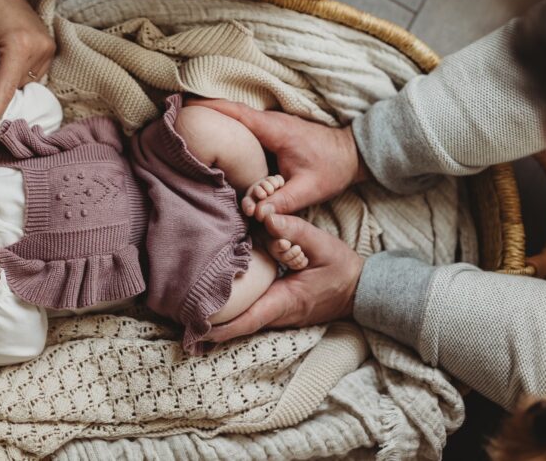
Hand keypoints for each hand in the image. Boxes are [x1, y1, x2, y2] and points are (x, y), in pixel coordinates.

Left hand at [0, 0, 54, 121]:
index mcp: (20, 47)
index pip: (5, 91)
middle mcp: (40, 50)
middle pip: (15, 89)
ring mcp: (48, 50)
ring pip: (24, 84)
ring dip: (6, 83)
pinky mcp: (50, 49)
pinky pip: (32, 74)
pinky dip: (15, 75)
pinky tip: (3, 60)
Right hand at [189, 98, 367, 214]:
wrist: (352, 154)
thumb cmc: (332, 168)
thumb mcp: (310, 190)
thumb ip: (283, 202)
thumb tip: (256, 215)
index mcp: (274, 130)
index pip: (236, 114)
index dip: (210, 108)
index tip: (185, 107)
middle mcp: (270, 122)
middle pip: (229, 111)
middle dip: (203, 111)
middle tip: (175, 116)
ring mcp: (270, 124)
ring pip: (235, 117)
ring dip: (213, 117)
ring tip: (186, 123)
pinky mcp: (271, 131)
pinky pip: (243, 125)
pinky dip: (226, 126)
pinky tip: (212, 136)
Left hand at [205, 214, 363, 341]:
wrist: (362, 289)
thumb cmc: (342, 268)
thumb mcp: (323, 245)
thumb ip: (294, 229)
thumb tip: (266, 216)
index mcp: (287, 301)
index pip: (250, 318)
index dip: (223, 326)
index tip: (198, 328)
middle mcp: (281, 313)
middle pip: (242, 322)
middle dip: (214, 324)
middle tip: (182, 317)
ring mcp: (282, 315)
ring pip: (247, 319)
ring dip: (223, 319)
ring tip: (191, 312)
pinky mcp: (282, 310)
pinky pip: (255, 314)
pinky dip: (236, 311)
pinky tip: (218, 303)